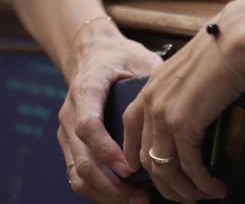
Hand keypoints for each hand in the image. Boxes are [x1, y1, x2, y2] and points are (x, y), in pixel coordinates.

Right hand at [59, 26, 162, 203]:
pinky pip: (79, 176)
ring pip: (78, 174)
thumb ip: (153, 77)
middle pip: (82, 160)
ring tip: (137, 200)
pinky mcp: (71, 146)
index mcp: (85, 89)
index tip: (129, 168)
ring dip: (106, 194)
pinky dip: (100, 192)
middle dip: (111, 184)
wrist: (93, 54)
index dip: (107, 150)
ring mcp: (66, 133)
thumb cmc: (120, 57)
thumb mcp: (138, 58)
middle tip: (141, 196)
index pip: (88, 126)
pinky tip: (125, 196)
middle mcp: (69, 114)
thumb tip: (178, 99)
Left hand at [123, 0, 244, 202]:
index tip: (150, 174)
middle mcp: (151, 103)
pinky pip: (189, 166)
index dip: (137, 158)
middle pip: (146, 158)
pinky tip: (214, 186)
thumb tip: (195, 113)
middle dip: (165, 183)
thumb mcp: (190, 71)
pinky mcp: (183, 124)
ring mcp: (164, 115)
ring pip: (165, 168)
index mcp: (150, 88)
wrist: (234, 40)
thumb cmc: (222, 49)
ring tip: (202, 196)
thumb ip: (182, 93)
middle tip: (183, 194)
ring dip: (184, 189)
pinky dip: (202, 182)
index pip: (131, 132)